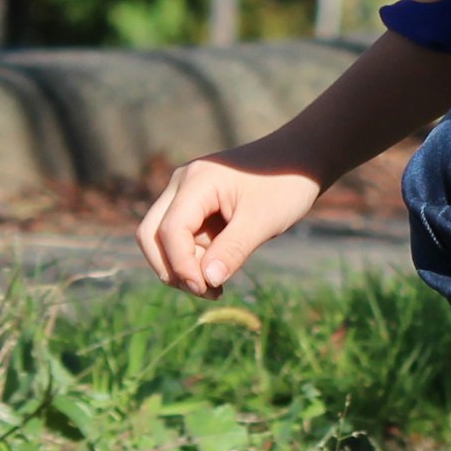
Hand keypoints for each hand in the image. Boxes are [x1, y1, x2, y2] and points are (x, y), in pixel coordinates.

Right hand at [136, 150, 324, 293]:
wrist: (299, 160)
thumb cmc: (285, 185)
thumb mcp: (263, 221)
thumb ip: (233, 250)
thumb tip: (206, 281)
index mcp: (196, 182)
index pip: (170, 230)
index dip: (182, 265)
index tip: (207, 289)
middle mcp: (182, 184)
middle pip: (151, 235)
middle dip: (172, 269)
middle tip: (206, 291)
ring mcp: (185, 194)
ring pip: (161, 240)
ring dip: (181, 268)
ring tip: (216, 287)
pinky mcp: (194, 206)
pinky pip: (179, 239)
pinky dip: (192, 261)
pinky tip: (218, 275)